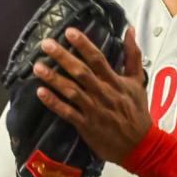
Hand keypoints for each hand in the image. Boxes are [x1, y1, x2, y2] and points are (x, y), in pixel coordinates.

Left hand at [32, 26, 151, 163]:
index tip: (69, 32)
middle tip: (46, 44)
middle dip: (63, 57)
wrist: (139, 145)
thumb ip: (132, 55)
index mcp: (115, 82)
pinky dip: (54, 103)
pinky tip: (40, 92)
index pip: (98, 59)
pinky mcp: (86, 125)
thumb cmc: (137, 112)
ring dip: (54, 79)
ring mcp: (93, 110)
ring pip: (71, 91)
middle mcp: (103, 94)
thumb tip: (130, 30)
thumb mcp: (138, 81)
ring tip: (38, 67)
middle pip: (81, 72)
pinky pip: (67, 112)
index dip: (83, 45)